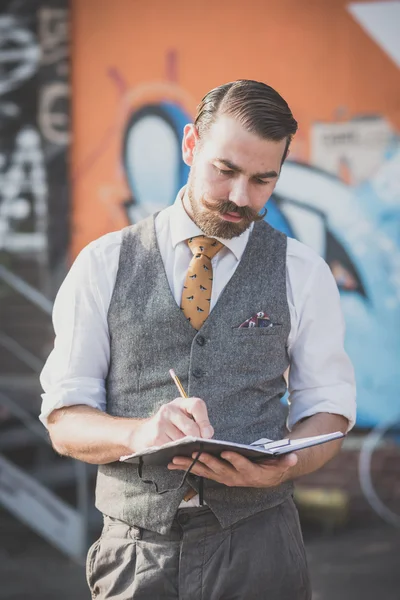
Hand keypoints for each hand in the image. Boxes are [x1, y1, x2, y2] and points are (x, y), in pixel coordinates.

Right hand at [130, 397, 213, 452]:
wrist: (142, 434)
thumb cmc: (169, 427)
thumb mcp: (182, 418)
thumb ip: (197, 423)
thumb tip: (208, 435)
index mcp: (180, 403)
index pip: (196, 405)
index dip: (205, 421)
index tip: (208, 434)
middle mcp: (169, 409)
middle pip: (191, 427)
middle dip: (197, 439)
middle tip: (198, 446)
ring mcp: (160, 422)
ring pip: (182, 440)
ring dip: (187, 448)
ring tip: (185, 448)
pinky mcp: (155, 437)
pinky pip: (173, 448)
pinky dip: (177, 452)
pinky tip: (175, 452)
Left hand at [167, 451, 297, 487]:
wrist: (267, 477)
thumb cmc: (273, 466)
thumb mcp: (282, 463)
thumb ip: (287, 460)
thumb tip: (294, 456)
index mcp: (250, 473)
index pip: (242, 466)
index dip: (235, 460)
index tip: (226, 452)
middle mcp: (235, 478)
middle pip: (218, 470)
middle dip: (205, 462)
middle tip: (193, 453)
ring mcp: (224, 477)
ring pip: (205, 472)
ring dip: (190, 466)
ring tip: (175, 459)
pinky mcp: (216, 475)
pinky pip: (199, 472)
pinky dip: (186, 467)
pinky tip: (173, 462)